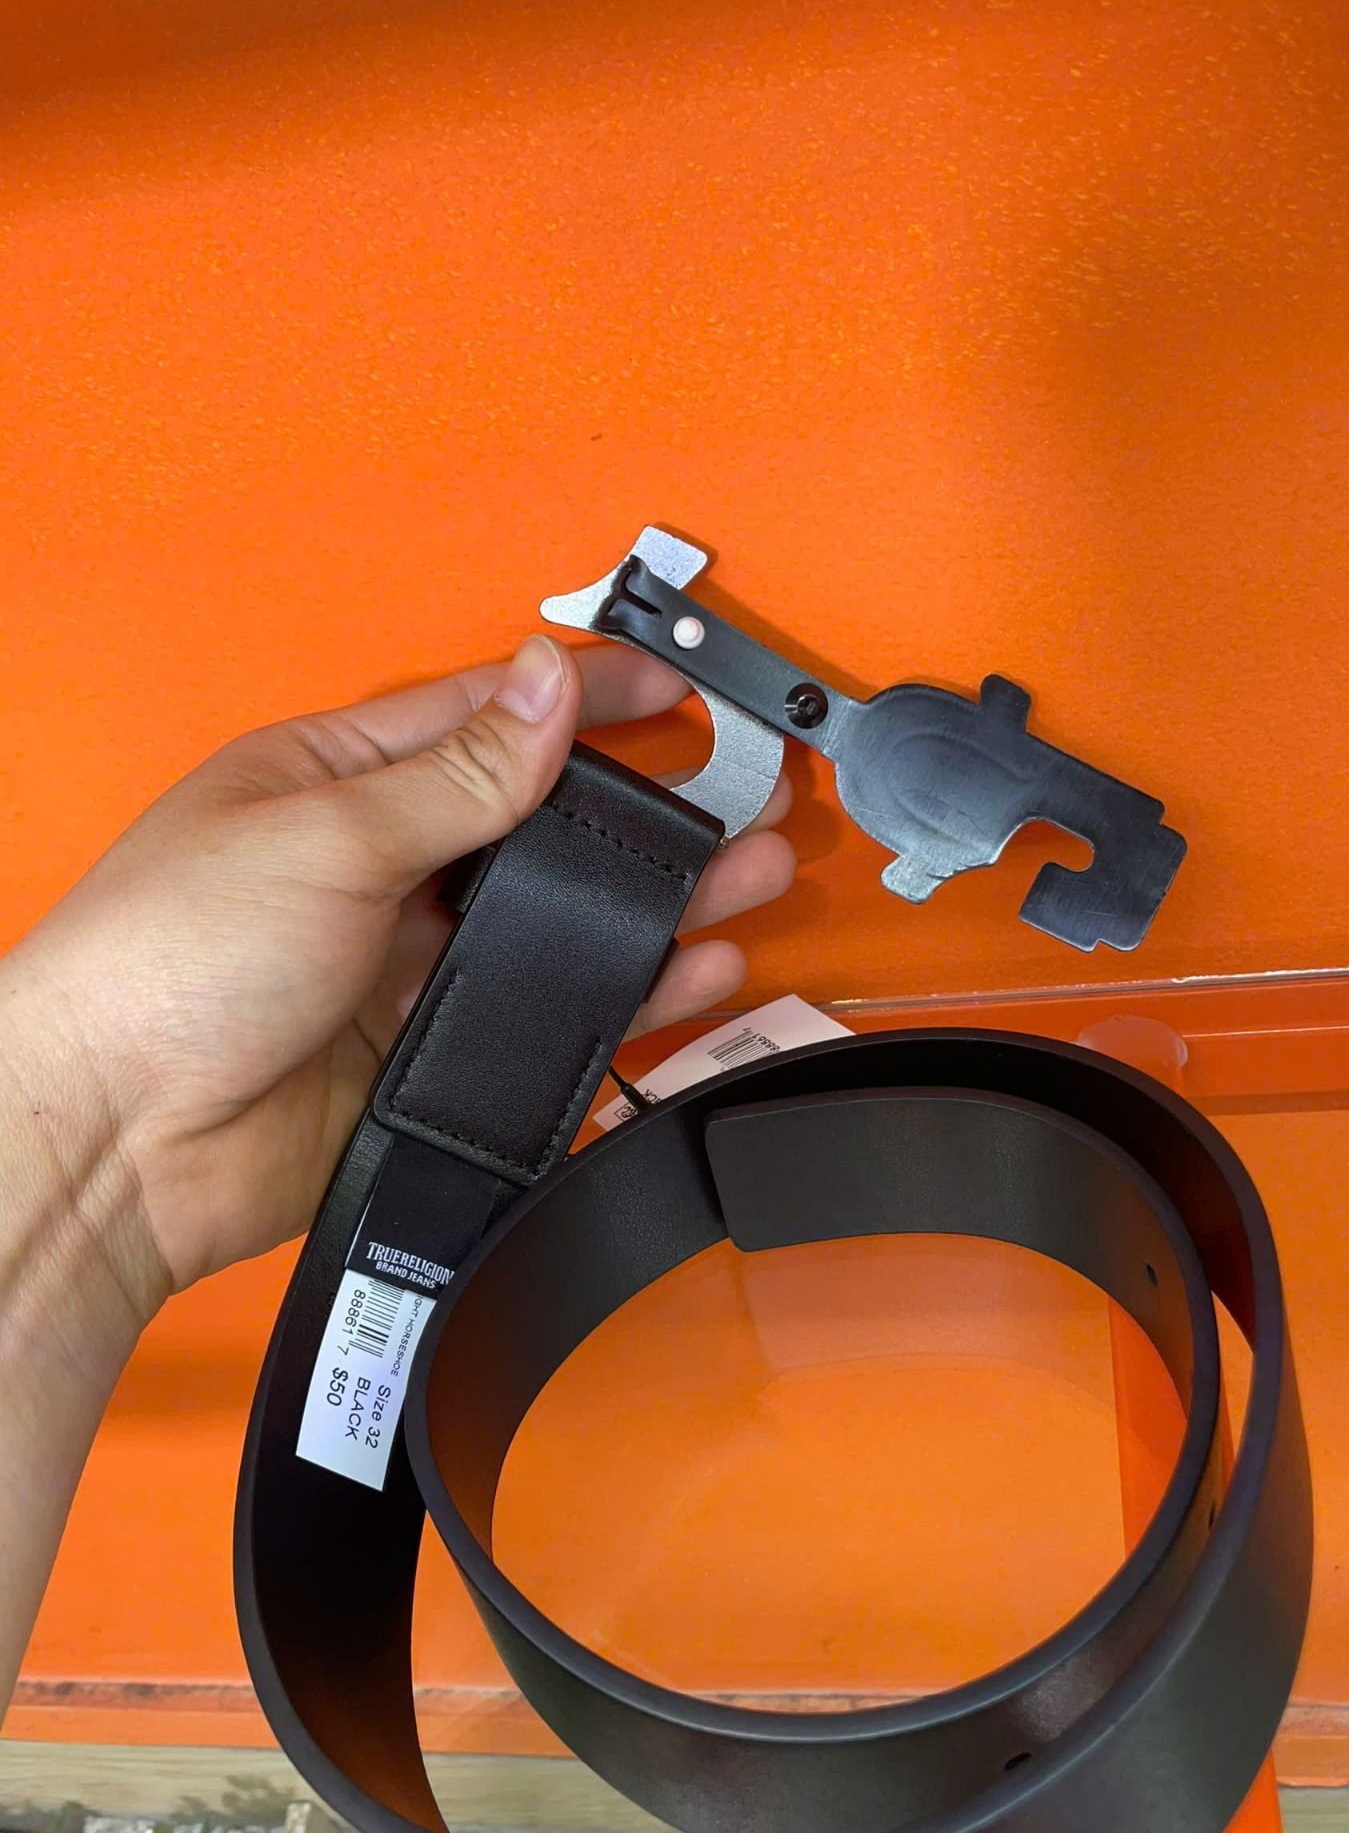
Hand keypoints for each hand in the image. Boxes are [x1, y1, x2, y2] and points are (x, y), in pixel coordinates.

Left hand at [0, 635, 793, 1313]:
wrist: (120, 1147)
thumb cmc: (159, 967)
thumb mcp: (322, 835)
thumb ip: (453, 776)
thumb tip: (544, 687)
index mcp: (334, 780)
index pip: (484, 713)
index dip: (581, 694)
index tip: (669, 686)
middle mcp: (381, 867)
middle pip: (539, 821)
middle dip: (642, 806)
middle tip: (736, 792)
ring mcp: (411, 963)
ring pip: (559, 920)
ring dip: (652, 901)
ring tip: (745, 877)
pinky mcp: (433, 1052)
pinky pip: (551, 1015)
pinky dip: (624, 999)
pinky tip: (683, 977)